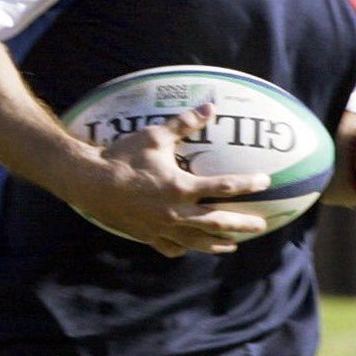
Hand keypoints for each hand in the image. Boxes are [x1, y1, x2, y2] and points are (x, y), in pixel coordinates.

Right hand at [74, 103, 270, 257]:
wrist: (90, 182)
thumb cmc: (122, 156)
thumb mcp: (154, 136)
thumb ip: (184, 123)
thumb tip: (209, 107)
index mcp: (181, 187)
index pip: (224, 187)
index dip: (248, 183)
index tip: (265, 181)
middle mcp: (176, 212)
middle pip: (219, 222)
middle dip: (243, 224)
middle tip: (261, 225)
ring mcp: (162, 227)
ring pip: (198, 241)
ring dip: (219, 242)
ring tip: (233, 244)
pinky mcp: (147, 235)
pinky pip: (171, 247)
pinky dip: (184, 248)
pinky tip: (190, 247)